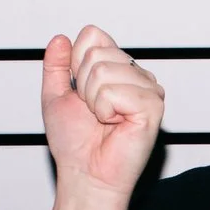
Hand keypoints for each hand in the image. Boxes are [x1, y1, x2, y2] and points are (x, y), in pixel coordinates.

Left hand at [42, 25, 163, 202]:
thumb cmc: (74, 143)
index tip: (81, 94)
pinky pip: (114, 92)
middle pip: (96, 52)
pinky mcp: (153, 106)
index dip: (76, 63)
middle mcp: (136, 75)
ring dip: (93, 101)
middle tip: (93, 113)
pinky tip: (115, 125)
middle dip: (83, 85)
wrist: (84, 174)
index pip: (93, 35)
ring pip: (102, 71)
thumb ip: (56, 66)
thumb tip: (60, 38)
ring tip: (104, 120)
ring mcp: (148, 89)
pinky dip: (105, 111)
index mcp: (117, 69)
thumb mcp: (55, 96)